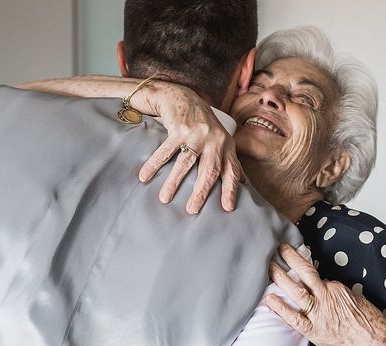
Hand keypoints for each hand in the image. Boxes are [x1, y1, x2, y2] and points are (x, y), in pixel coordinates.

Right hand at [17, 76, 244, 213]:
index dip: (229, 190)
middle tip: (191, 210)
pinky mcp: (179, 128)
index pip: (230, 171)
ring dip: (174, 182)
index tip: (227, 208)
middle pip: (209, 170)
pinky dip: (154, 165)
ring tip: (165, 199)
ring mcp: (197, 133)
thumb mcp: (220, 139)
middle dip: (200, 192)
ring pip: (185, 163)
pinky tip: (144, 177)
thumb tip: (241, 183)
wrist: (182, 96)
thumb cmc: (201, 123)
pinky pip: (165, 151)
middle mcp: (214, 140)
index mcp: (226, 145)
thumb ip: (227, 159)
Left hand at [266, 244, 385, 345]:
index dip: (304, 270)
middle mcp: (325, 297)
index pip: (315, 276)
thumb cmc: (369, 323)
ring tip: (269, 267)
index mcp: (336, 288)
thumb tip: (326, 290)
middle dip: (290, 258)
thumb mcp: (354, 299)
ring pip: (295, 291)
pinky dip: (280, 308)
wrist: (374, 344)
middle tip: (278, 249)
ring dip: (280, 278)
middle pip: (304, 273)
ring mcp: (318, 314)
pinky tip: (269, 300)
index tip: (294, 260)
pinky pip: (293, 318)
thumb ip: (337, 293)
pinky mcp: (313, 330)